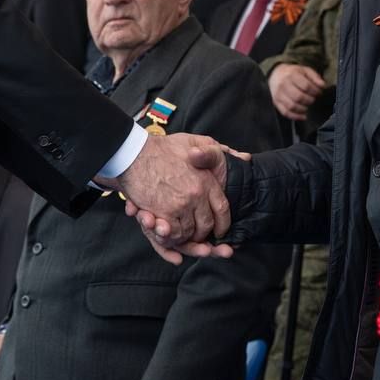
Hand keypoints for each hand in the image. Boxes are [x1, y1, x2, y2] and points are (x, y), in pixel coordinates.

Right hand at [122, 142, 246, 264]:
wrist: (134, 153)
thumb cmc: (163, 147)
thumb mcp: (195, 141)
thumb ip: (217, 151)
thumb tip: (245, 158)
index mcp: (206, 181)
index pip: (222, 209)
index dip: (222, 223)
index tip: (220, 230)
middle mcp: (196, 195)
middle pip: (206, 225)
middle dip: (203, 234)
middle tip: (199, 236)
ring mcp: (180, 205)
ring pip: (190, 232)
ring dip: (186, 237)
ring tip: (183, 236)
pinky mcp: (164, 213)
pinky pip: (173, 234)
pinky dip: (172, 238)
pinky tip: (170, 233)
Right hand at [268, 64, 324, 120]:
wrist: (276, 74)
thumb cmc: (292, 73)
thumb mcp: (305, 70)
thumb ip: (315, 77)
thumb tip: (322, 85)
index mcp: (292, 75)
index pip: (306, 86)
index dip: (315, 91)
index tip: (319, 92)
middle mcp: (284, 85)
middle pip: (299, 97)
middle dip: (310, 100)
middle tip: (313, 99)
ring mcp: (279, 95)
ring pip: (292, 106)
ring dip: (303, 109)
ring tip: (308, 106)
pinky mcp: (276, 103)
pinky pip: (285, 112)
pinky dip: (295, 116)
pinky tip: (303, 116)